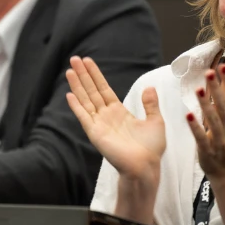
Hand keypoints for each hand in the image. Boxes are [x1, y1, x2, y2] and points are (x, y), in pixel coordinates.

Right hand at [65, 56, 164, 183]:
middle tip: (74, 59)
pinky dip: (76, 106)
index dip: (96, 75)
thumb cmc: (151, 148)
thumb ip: (150, 104)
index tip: (88, 61)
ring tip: (69, 70)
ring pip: (85, 100)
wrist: (146, 166)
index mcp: (119, 111)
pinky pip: (84, 117)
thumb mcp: (155, 121)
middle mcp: (106, 116)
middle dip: (83, 75)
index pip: (103, 88)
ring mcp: (99, 124)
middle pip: (92, 90)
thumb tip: (149, 87)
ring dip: (77, 85)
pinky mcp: (95, 133)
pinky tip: (69, 94)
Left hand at [187, 65, 224, 180]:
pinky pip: (202, 138)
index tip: (223, 67)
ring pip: (213, 120)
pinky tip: (188, 116)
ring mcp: (220, 140)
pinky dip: (196, 128)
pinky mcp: (208, 150)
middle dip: (217, 89)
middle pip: (224, 106)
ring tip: (198, 90)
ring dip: (205, 105)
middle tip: (209, 72)